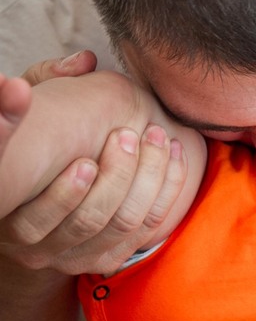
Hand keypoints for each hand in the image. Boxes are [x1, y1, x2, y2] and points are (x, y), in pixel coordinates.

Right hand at [0, 54, 188, 275]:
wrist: (43, 201)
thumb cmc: (39, 140)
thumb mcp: (36, 109)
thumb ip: (49, 82)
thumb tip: (84, 60)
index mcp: (6, 212)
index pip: (23, 205)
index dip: (59, 187)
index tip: (84, 158)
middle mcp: (28, 244)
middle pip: (86, 218)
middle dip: (117, 174)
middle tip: (127, 135)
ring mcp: (67, 257)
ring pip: (119, 223)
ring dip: (146, 179)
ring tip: (156, 138)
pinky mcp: (101, 260)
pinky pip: (144, 230)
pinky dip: (165, 191)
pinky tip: (172, 156)